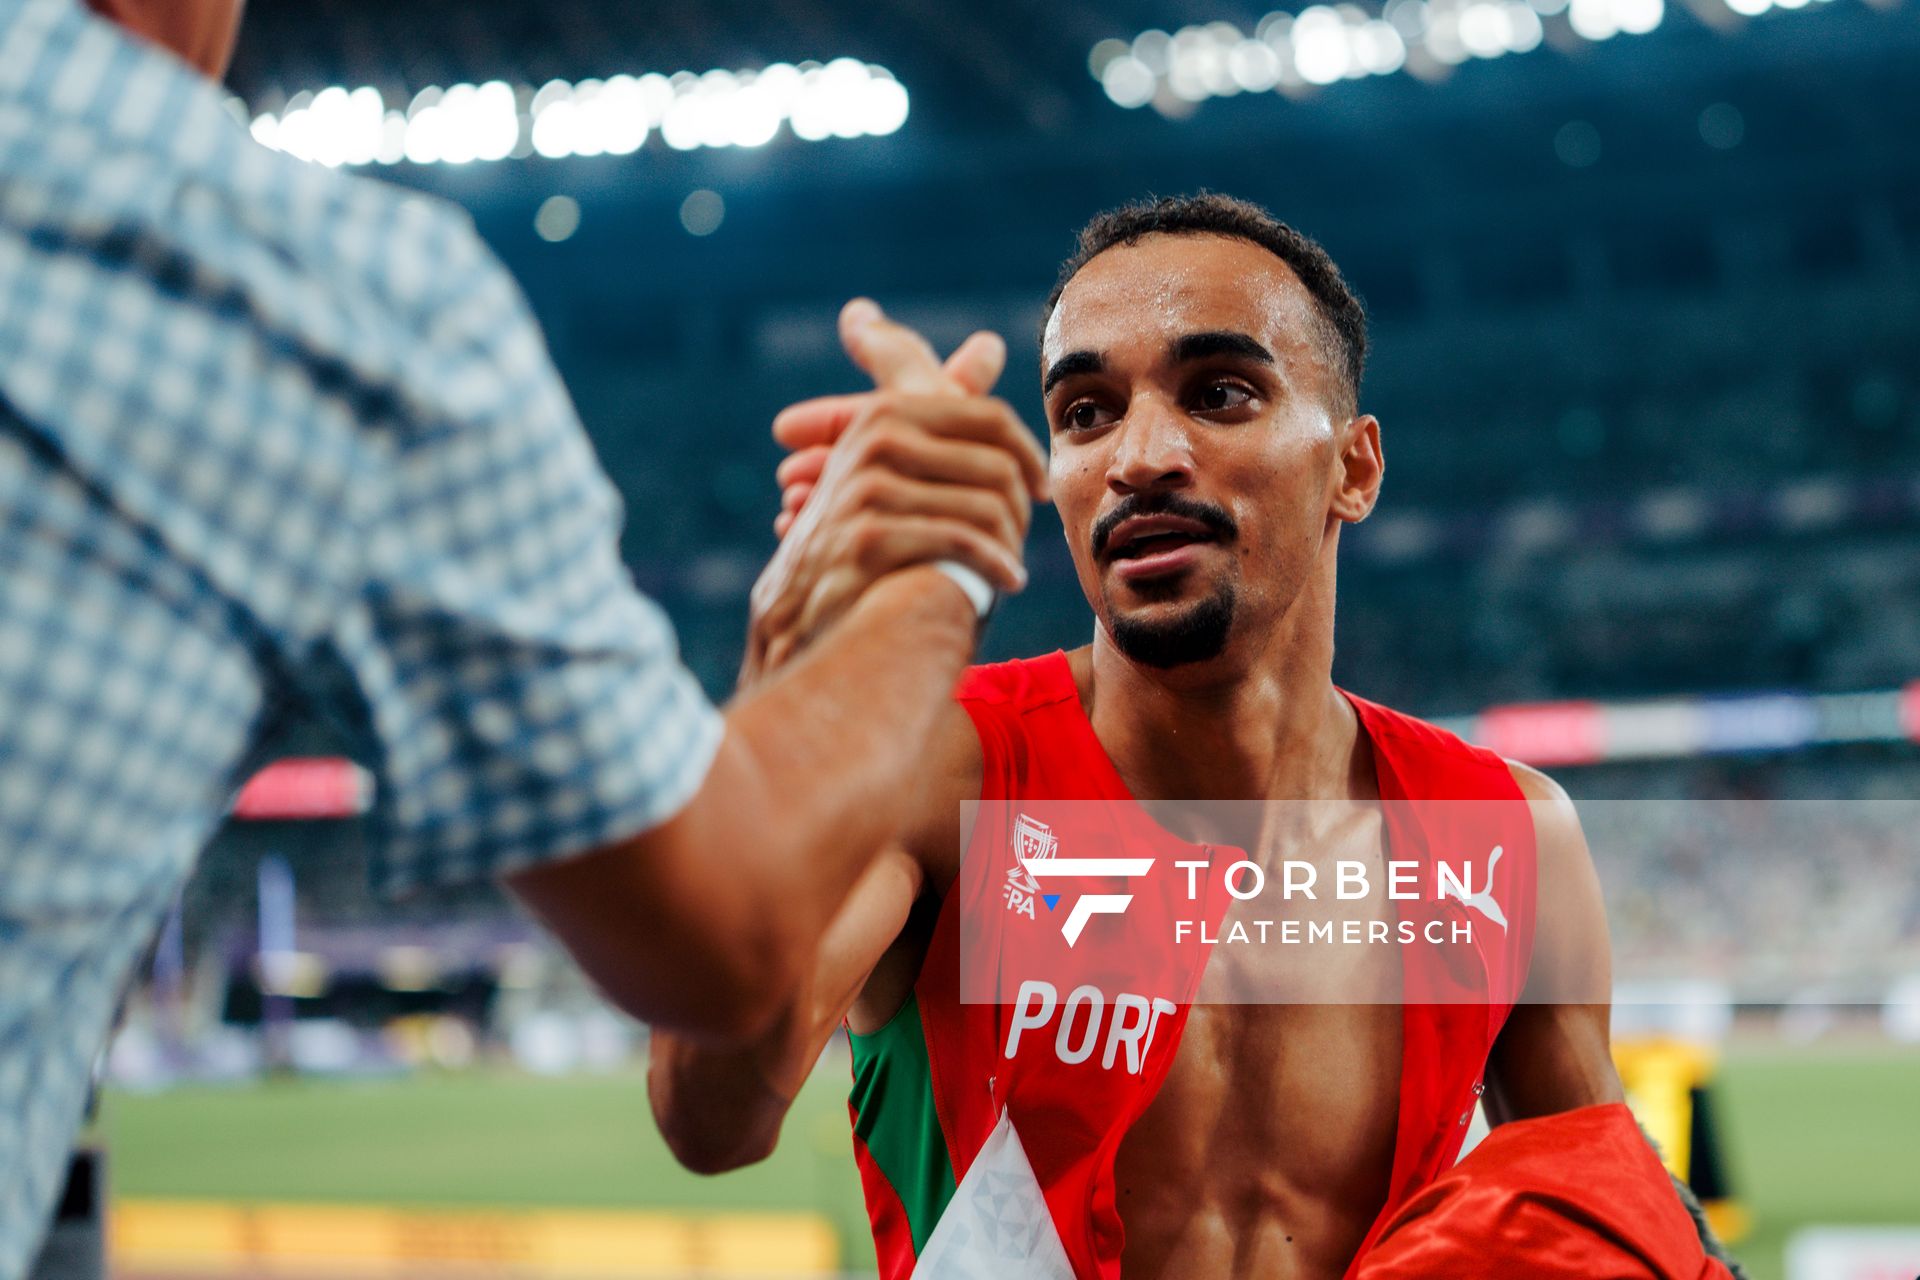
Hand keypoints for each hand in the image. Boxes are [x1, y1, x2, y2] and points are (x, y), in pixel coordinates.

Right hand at [742, 299, 1048, 683]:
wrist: (801, 619)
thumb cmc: (860, 536)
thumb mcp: (886, 460)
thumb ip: (934, 396)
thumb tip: (991, 344)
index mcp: (882, 416)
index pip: (988, 418)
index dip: (1027, 455)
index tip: (1037, 488)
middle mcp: (874, 442)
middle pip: (996, 465)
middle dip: (1017, 507)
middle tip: (1019, 536)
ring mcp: (867, 489)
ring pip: (985, 505)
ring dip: (1008, 542)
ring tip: (1009, 563)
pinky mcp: (870, 537)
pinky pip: (963, 541)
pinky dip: (994, 565)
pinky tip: (1006, 582)